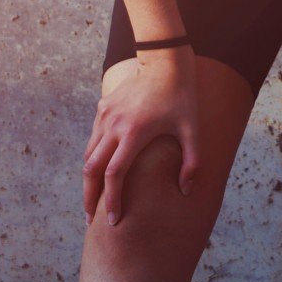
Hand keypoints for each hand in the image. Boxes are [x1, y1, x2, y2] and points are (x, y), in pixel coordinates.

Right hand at [81, 49, 200, 225]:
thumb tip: (186, 191)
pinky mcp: (102, 108)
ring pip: (88, 155)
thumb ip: (192, 162)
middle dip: (90, 197)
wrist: (164, 60)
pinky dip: (93, 157)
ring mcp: (105, 116)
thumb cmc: (182, 96)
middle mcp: (114, 126)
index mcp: (135, 133)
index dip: (111, 200)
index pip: (114, 175)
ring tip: (93, 199)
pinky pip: (94, 138)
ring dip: (89, 179)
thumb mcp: (192, 129)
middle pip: (92, 170)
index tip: (112, 220)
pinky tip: (100, 170)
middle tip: (92, 219)